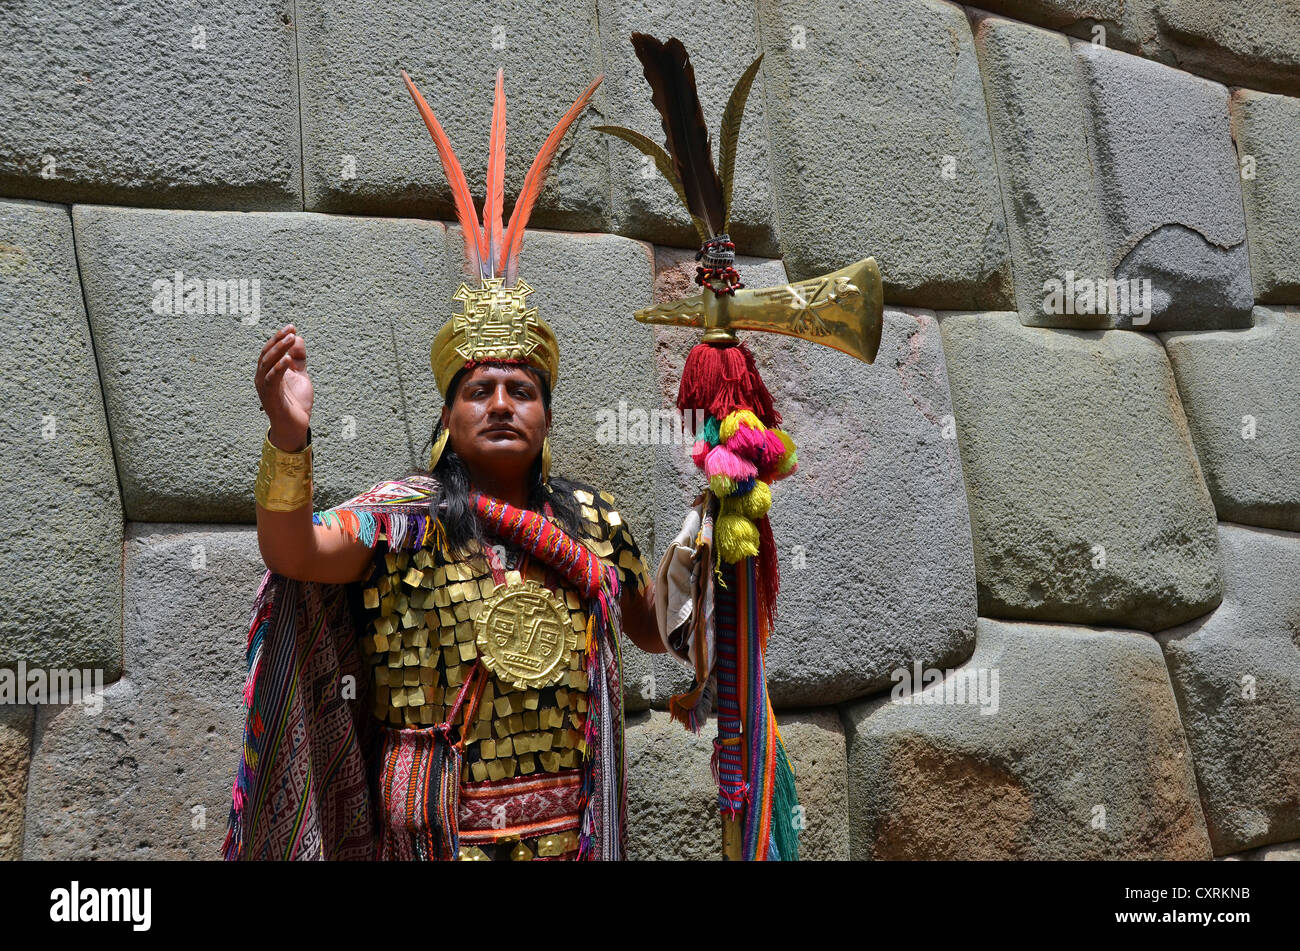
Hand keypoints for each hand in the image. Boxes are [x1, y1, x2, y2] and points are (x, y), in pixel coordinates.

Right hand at [256, 324, 312, 449]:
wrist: (295, 427)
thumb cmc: (295, 402)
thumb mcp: (300, 375)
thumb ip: (298, 358)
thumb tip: (298, 338)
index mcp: (268, 372)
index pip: (271, 350)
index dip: (279, 338)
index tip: (292, 327)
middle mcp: (262, 378)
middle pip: (267, 354)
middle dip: (278, 340)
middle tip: (291, 330)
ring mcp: (265, 388)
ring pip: (268, 364)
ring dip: (279, 350)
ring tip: (290, 339)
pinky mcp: (271, 398)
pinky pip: (272, 381)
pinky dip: (279, 369)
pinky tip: (287, 360)